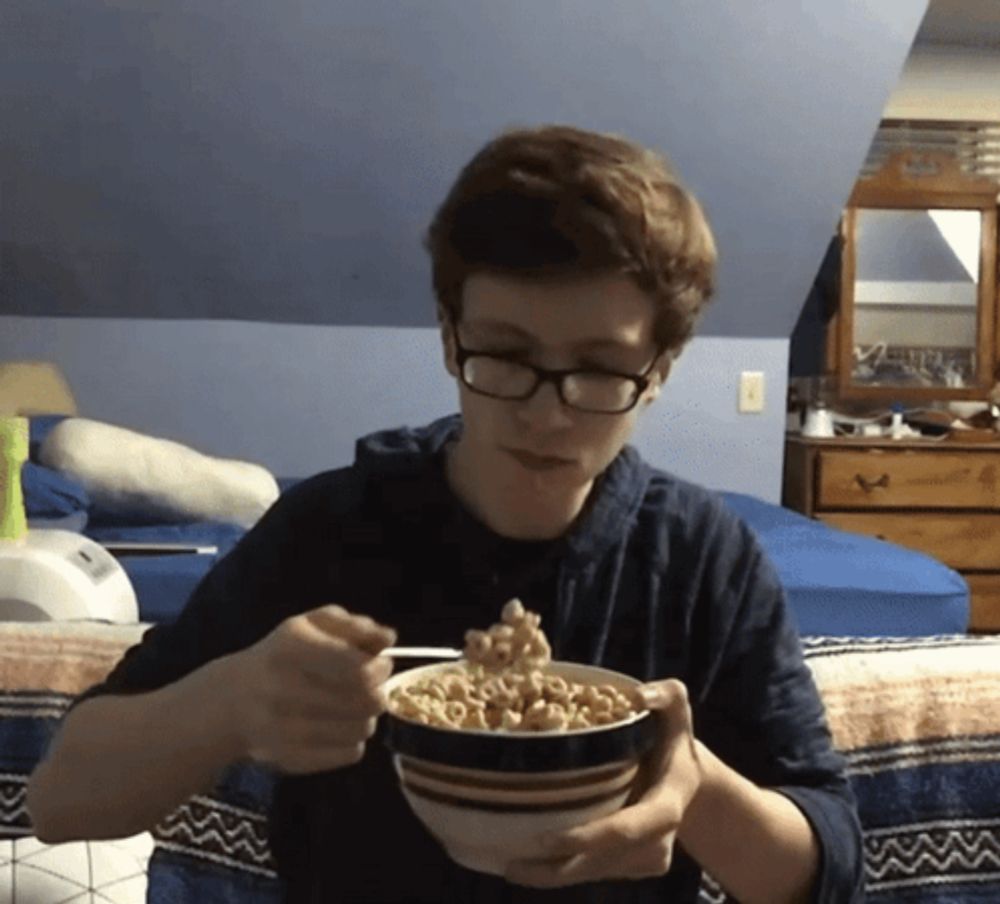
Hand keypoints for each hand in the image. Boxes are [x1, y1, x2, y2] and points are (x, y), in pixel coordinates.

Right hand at [226, 604, 396, 774]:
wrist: (232, 700)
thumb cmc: (284, 654)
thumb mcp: (314, 624)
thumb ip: (356, 626)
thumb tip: (387, 639)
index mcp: (292, 649)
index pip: (359, 669)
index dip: (380, 667)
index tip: (380, 663)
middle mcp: (284, 690)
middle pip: (367, 701)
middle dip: (378, 690)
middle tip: (369, 684)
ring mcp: (284, 730)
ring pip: (363, 728)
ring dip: (366, 716)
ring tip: (351, 704)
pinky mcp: (290, 760)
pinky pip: (351, 753)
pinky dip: (352, 739)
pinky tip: (336, 725)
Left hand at [505, 679, 704, 887]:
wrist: (689, 782)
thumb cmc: (674, 738)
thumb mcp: (677, 708)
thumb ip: (665, 695)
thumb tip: (638, 695)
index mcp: (666, 806)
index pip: (626, 828)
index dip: (588, 838)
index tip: (547, 840)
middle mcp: (657, 842)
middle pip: (602, 862)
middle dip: (557, 869)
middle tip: (510, 866)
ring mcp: (645, 860)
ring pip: (594, 873)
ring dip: (553, 875)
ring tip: (509, 866)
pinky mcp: (631, 868)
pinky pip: (594, 872)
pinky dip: (563, 870)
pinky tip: (529, 864)